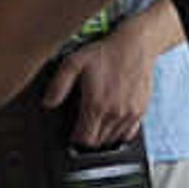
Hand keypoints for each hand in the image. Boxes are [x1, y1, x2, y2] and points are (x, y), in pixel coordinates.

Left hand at [44, 28, 158, 148]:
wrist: (135, 45)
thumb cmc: (105, 53)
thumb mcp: (73, 62)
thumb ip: (58, 85)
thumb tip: (47, 104)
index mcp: (96, 105)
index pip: (84, 139)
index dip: (75, 140)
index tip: (72, 134)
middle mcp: (114, 113)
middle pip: (98, 142)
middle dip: (87, 139)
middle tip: (82, 129)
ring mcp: (129, 114)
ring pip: (113, 139)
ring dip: (103, 136)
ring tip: (96, 125)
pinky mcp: (141, 111)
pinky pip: (129, 134)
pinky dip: (119, 133)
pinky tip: (112, 123)